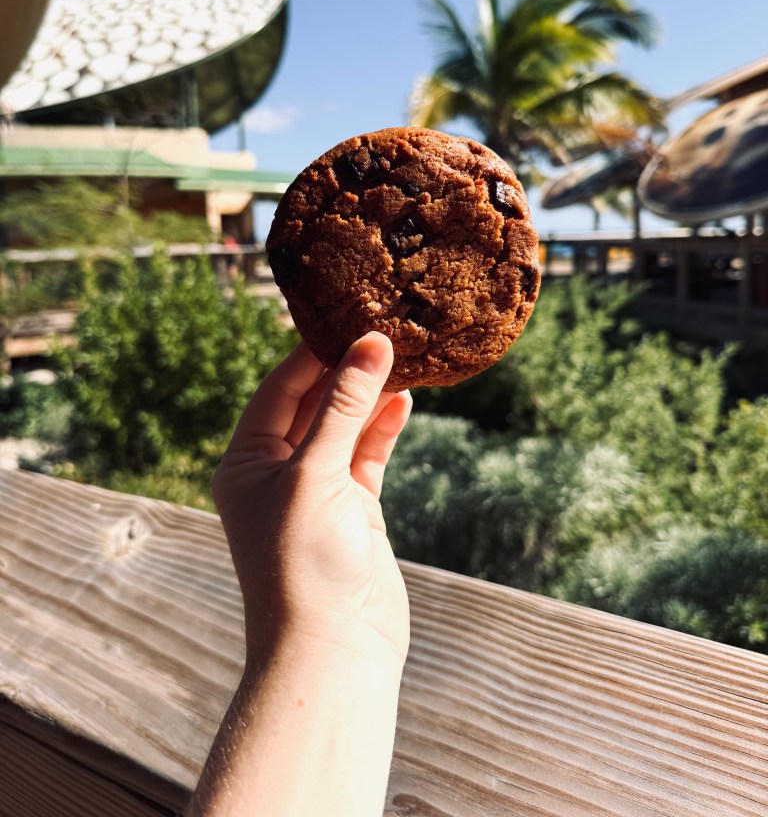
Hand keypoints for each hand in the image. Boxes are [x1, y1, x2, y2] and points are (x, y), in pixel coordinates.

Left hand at [212, 331, 412, 669]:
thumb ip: (343, 407)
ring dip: (370, 395)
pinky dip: (384, 428)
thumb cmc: (304, 564)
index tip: (350, 318)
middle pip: (313, 404)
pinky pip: (367, 455)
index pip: (279, 390)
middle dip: (346, 370)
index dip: (313, 354)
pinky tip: (406, 400)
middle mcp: (276, 472)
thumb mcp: (315, 474)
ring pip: (345, 427)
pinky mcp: (353, 510)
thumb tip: (369, 343)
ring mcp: (317, 491)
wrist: (334, 652)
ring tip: (402, 357)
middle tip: (384, 330)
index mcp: (245, 462)